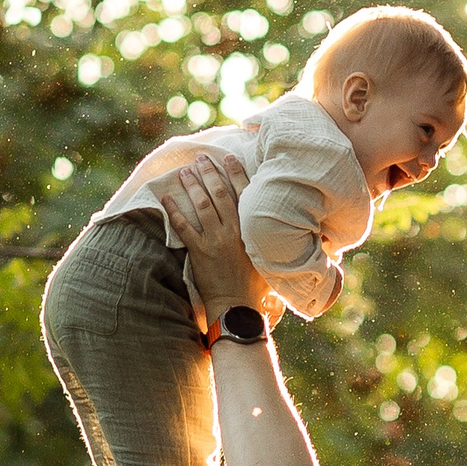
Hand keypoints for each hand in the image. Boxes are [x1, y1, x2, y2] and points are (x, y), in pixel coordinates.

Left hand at [157, 156, 260, 318]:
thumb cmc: (256, 287)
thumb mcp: (271, 260)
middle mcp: (233, 231)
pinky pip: (184, 226)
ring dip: (192, 186)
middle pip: (220, 194)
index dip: (236, 174)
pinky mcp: (199, 251)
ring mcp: (215, 240)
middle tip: (202, 159)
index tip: (228, 158)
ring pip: (202, 205)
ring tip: (185, 171)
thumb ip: (274, 242)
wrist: (237, 307)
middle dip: (210, 173)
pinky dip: (174, 211)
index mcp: (252, 230)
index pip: (244, 195)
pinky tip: (166, 197)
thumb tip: (300, 233)